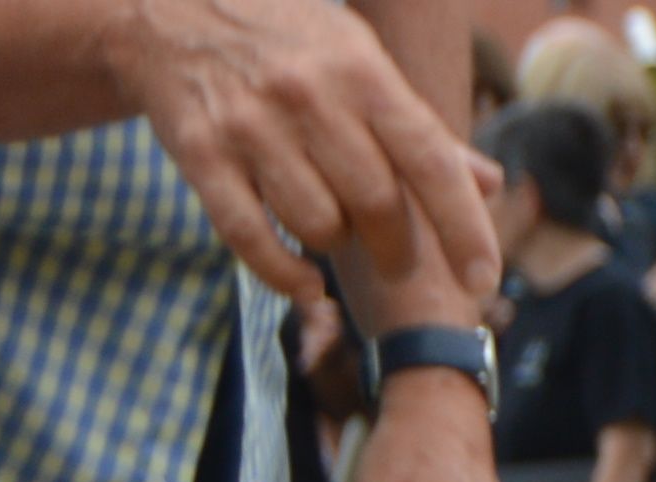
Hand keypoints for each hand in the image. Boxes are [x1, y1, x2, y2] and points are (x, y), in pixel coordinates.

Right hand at [104, 0, 497, 306]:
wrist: (168, 6)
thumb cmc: (285, 40)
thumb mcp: (357, 57)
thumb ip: (418, 127)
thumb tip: (488, 183)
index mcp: (360, 71)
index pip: (432, 162)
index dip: (465, 228)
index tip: (483, 279)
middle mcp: (308, 96)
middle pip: (378, 207)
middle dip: (397, 249)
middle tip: (396, 258)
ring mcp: (250, 125)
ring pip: (319, 227)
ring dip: (335, 245)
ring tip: (331, 224)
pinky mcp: (200, 153)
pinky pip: (252, 239)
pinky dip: (285, 274)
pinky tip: (304, 280)